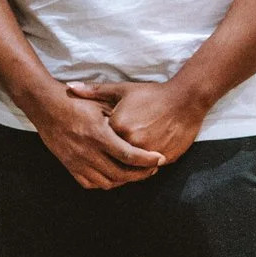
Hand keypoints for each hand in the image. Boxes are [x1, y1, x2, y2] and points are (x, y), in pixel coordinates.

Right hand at [27, 83, 166, 189]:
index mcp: (98, 134)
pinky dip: (104, 182)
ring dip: (124, 180)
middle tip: (152, 168)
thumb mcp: (101, 103)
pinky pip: (90, 183)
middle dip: (141, 173)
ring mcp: (76, 161)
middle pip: (121, 173)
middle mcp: (87, 151)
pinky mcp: (68, 165)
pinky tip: (113, 175)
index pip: (129, 155)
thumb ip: (120, 118)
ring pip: (107, 182)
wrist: (45, 105)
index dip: (148, 160)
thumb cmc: (76, 102)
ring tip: (134, 172)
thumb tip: (142, 130)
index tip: (160, 159)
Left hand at [69, 79, 207, 168]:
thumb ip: (94, 91)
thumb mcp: (122, 90)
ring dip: (130, 166)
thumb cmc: (152, 94)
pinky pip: (149, 169)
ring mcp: (149, 153)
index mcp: (118, 127)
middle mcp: (132, 142)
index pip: (101, 143)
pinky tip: (143, 160)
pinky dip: (145, 167)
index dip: (102, 141)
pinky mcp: (165, 159)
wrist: (186, 99)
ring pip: (132, 167)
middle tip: (114, 153)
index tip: (100, 139)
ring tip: (128, 160)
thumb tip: (69, 87)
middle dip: (113, 157)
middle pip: (115, 158)